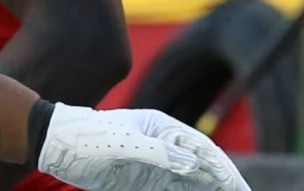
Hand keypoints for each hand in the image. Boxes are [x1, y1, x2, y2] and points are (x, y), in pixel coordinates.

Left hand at [37, 104, 249, 190]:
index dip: (222, 168)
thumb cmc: (91, 136)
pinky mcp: (140, 180)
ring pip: (189, 180)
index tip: (236, 186)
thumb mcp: (126, 143)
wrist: (56, 146)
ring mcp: (154, 164)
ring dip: (209, 189)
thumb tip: (193, 165)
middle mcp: (166, 146)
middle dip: (224, 180)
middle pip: (201, 165)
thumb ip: (161, 153)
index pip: (202, 150)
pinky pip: (170, 189)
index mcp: (166, 128)